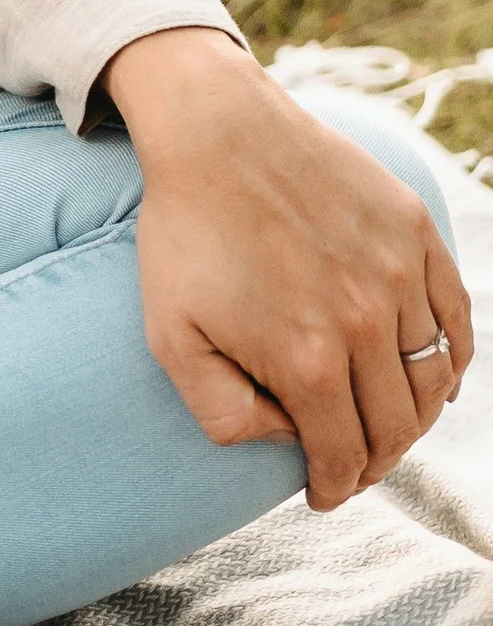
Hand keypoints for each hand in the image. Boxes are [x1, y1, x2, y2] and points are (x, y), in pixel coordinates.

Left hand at [104, 28, 472, 507]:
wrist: (216, 131)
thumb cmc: (185, 233)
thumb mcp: (170, 336)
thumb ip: (221, 412)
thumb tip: (281, 438)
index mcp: (309, 361)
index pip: (344, 455)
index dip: (335, 486)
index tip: (323, 494)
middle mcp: (367, 325)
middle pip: (397, 427)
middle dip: (375, 462)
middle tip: (352, 467)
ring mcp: (400, 276)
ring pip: (434, 380)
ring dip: (415, 417)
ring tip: (385, 426)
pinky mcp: (417, 233)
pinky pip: (456, 318)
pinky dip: (452, 359)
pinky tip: (431, 376)